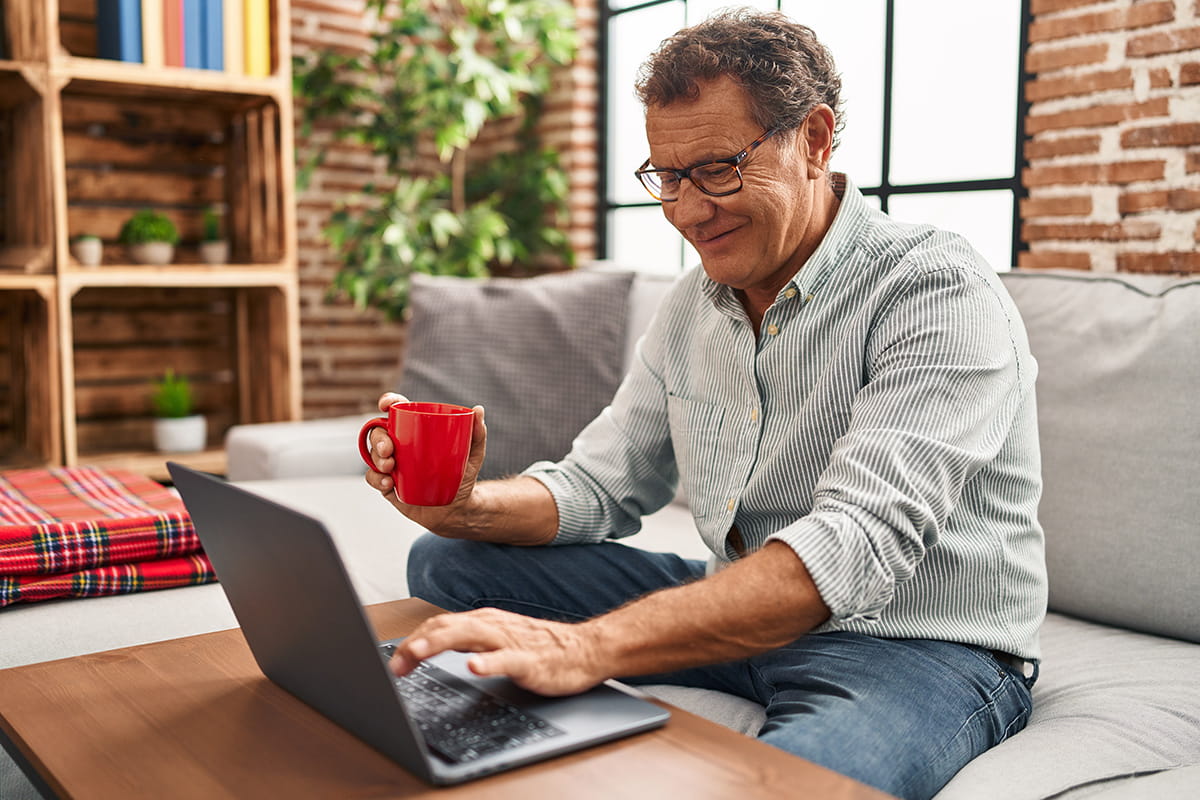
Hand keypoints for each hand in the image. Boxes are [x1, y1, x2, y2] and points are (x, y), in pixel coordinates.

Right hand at [364, 392, 487, 532]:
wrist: (457, 509)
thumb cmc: (463, 476)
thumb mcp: (473, 455)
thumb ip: (477, 433)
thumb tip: (479, 410)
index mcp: (416, 430)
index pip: (397, 410)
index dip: (388, 402)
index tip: (386, 405)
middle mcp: (400, 444)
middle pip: (379, 432)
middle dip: (378, 438)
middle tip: (389, 450)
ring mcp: (392, 464)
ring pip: (373, 455)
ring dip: (377, 459)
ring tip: (390, 468)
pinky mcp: (387, 484)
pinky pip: (373, 478)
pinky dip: (376, 479)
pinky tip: (389, 483)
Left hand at [389, 608, 607, 696]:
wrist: (584, 650)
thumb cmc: (539, 648)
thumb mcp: (495, 641)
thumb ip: (465, 642)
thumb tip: (427, 646)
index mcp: (483, 622)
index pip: (439, 624)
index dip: (412, 641)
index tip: (394, 662)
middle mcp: (493, 626)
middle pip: (447, 627)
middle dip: (417, 644)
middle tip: (396, 665)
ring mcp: (511, 641)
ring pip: (471, 637)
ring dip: (442, 643)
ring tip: (419, 653)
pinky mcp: (530, 660)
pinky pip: (506, 660)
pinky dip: (488, 663)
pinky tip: (474, 668)